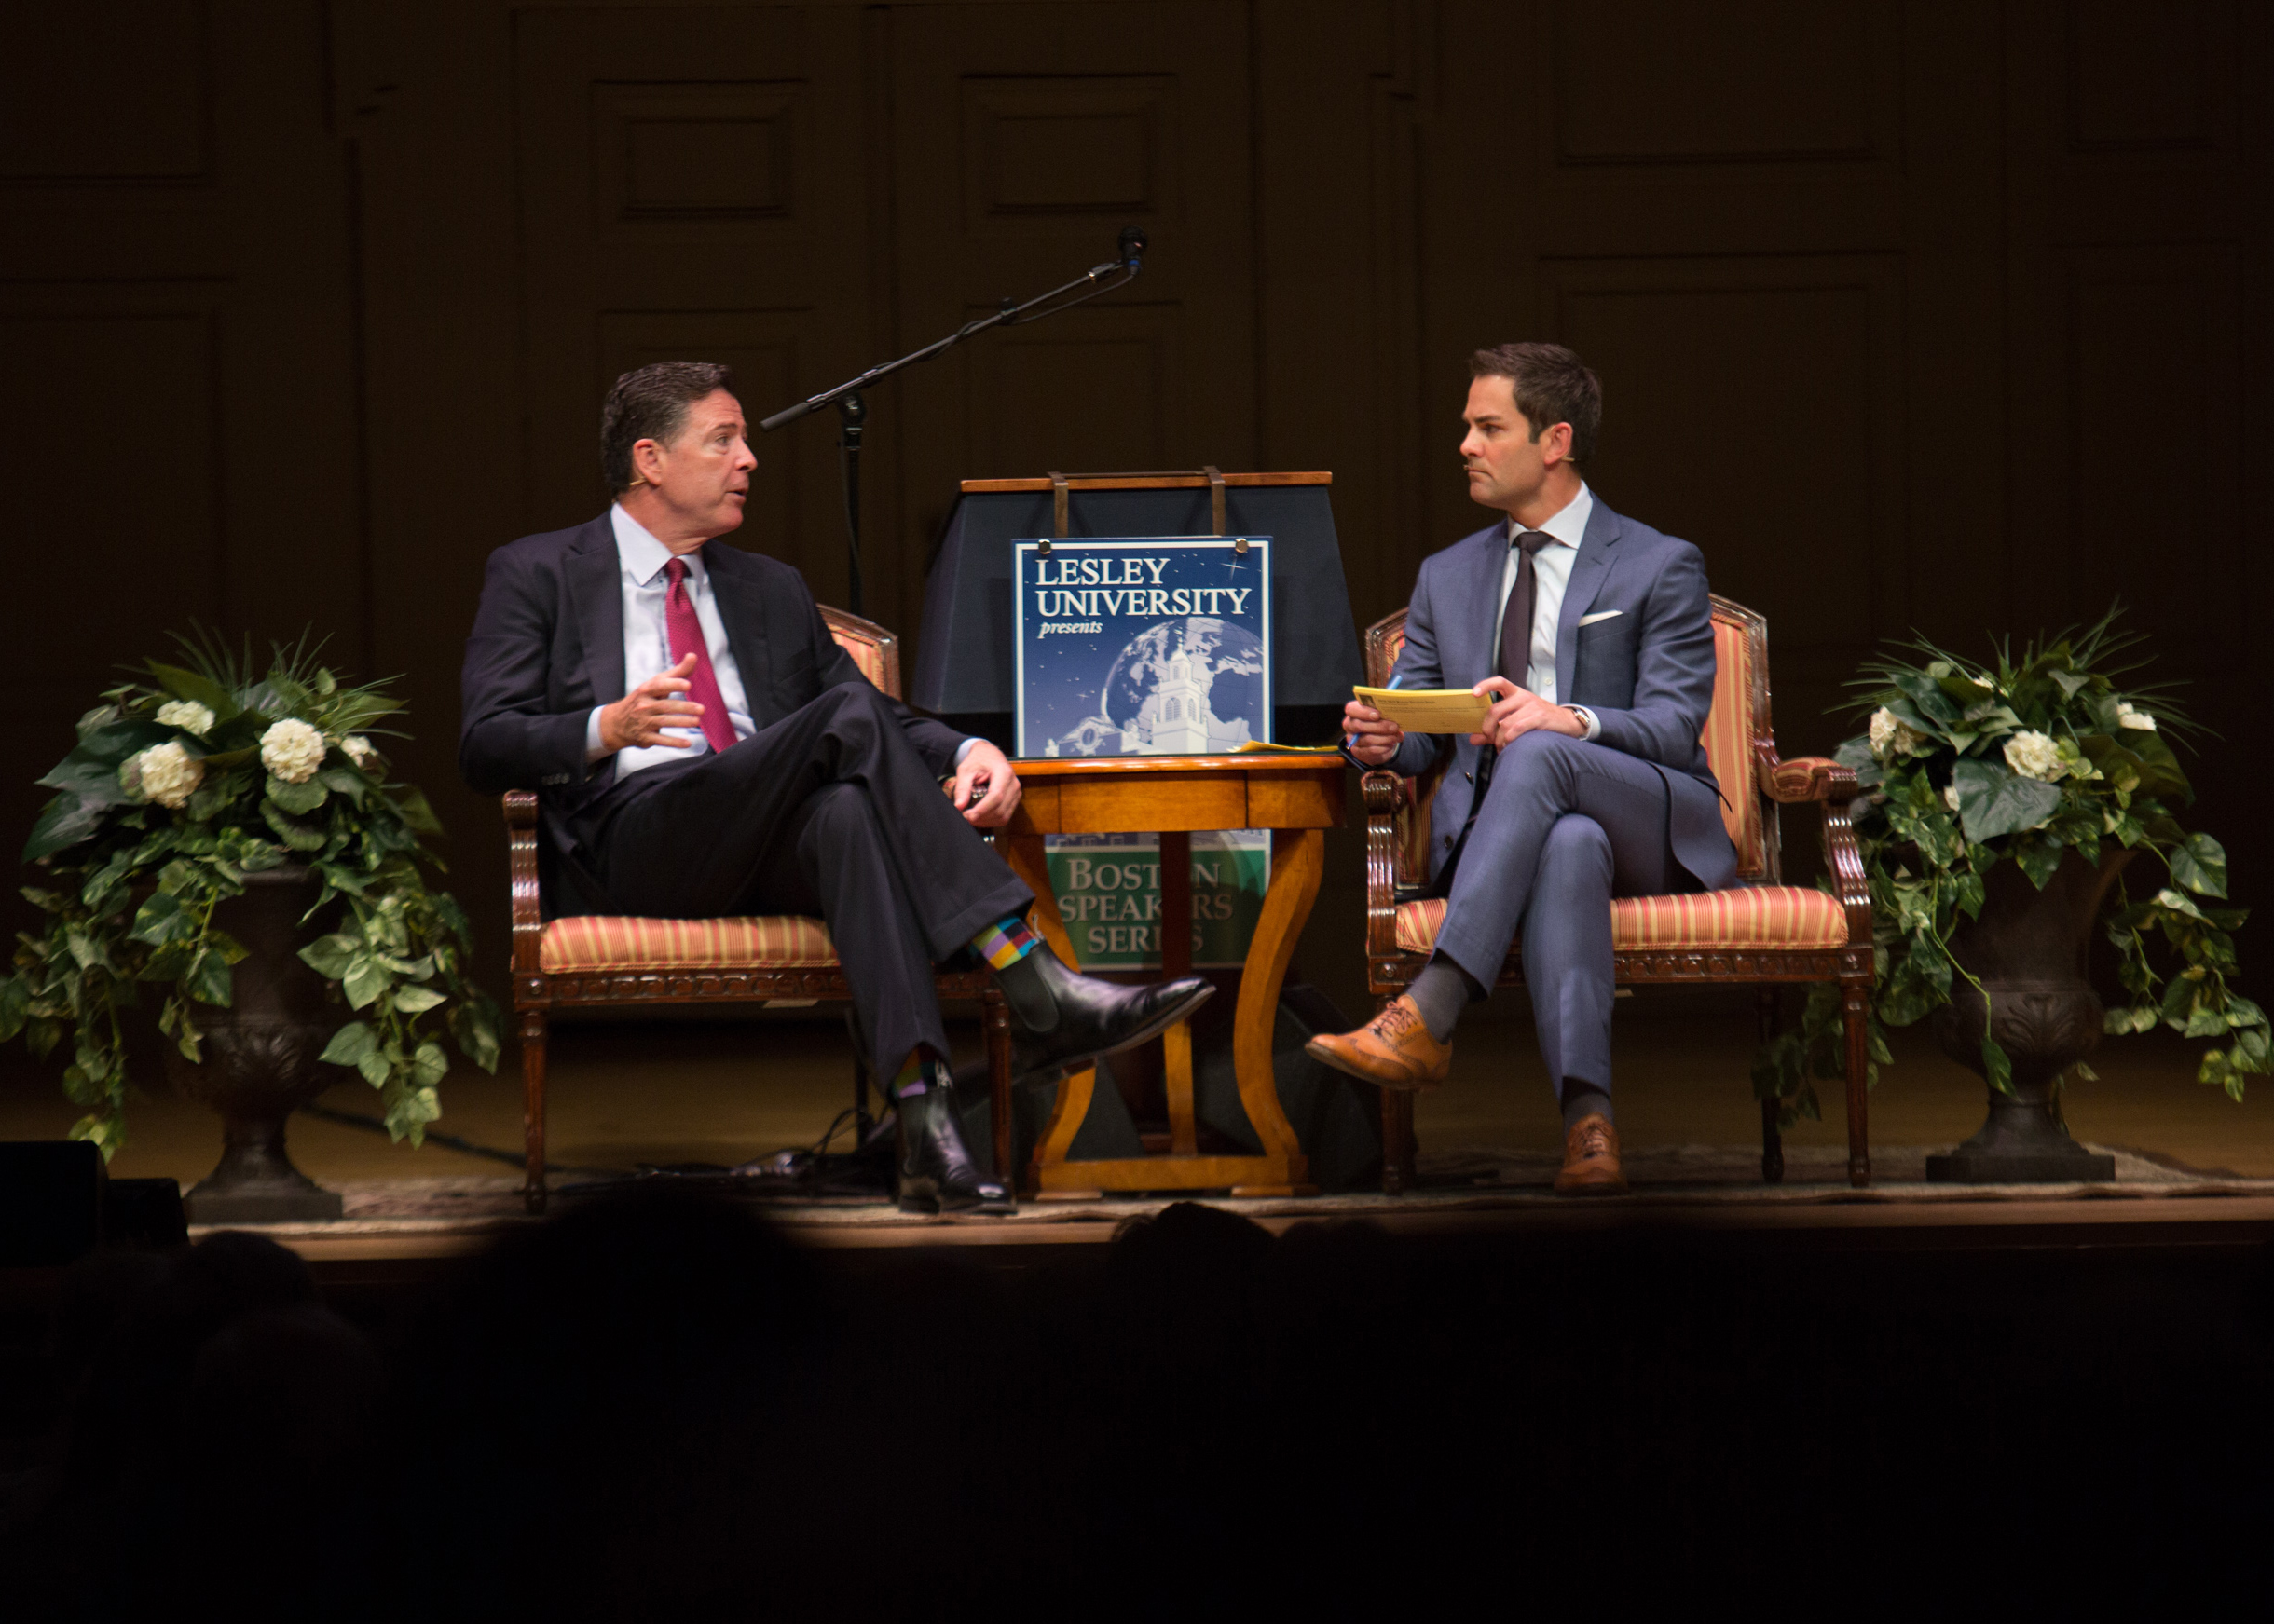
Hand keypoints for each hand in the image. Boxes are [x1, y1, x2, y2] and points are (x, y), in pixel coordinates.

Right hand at [598, 654, 703, 751]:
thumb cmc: (644, 699)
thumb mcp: (656, 684)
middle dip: (684, 707)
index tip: (688, 685)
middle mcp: (644, 705)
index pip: (660, 685)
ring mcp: (644, 722)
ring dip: (682, 722)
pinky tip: (688, 744)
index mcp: (646, 690)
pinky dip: (674, 742)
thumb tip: (693, 656)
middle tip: (702, 709)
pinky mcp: (645, 737)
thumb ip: (677, 672)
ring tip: (697, 722)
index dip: (673, 684)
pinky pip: (661, 740)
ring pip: (664, 722)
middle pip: (666, 706)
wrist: (617, 723)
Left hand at [952, 739, 1021, 827]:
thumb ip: (962, 788)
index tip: (967, 815)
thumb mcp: (966, 770)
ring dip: (985, 821)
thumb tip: (959, 806)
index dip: (981, 810)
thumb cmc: (978, 760)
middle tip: (964, 816)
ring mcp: (1016, 793)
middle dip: (981, 818)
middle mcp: (1013, 784)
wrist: (989, 755)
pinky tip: (979, 816)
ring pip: (1003, 817)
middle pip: (1000, 810)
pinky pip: (1004, 817)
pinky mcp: (1014, 800)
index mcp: (1003, 773)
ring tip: (971, 816)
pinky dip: (991, 821)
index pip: (995, 797)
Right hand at [1342, 697, 1405, 766]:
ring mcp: (1353, 740)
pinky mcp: (1359, 752)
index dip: (1364, 712)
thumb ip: (1385, 713)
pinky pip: (1371, 750)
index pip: (1351, 709)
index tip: (1378, 714)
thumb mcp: (1381, 714)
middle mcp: (1350, 725)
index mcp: (1353, 711)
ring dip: (1384, 738)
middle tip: (1394, 726)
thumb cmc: (1380, 721)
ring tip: (1395, 736)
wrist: (1379, 740)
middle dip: (1379, 726)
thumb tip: (1396, 715)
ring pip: (1367, 739)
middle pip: (1358, 725)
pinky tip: (1391, 744)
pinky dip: (1383, 747)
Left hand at [1469, 677, 1585, 748]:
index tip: (1473, 693)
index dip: (1485, 685)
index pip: (1499, 682)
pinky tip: (1509, 747)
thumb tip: (1473, 739)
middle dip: (1487, 728)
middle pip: (1495, 710)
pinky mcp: (1540, 717)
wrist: (1567, 722)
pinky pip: (1517, 729)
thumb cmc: (1539, 720)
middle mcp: (1523, 697)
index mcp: (1516, 693)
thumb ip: (1494, 729)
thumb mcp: (1517, 719)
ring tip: (1500, 747)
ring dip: (1498, 740)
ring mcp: (1532, 706)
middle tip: (1488, 738)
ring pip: (1505, 724)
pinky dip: (1509, 741)